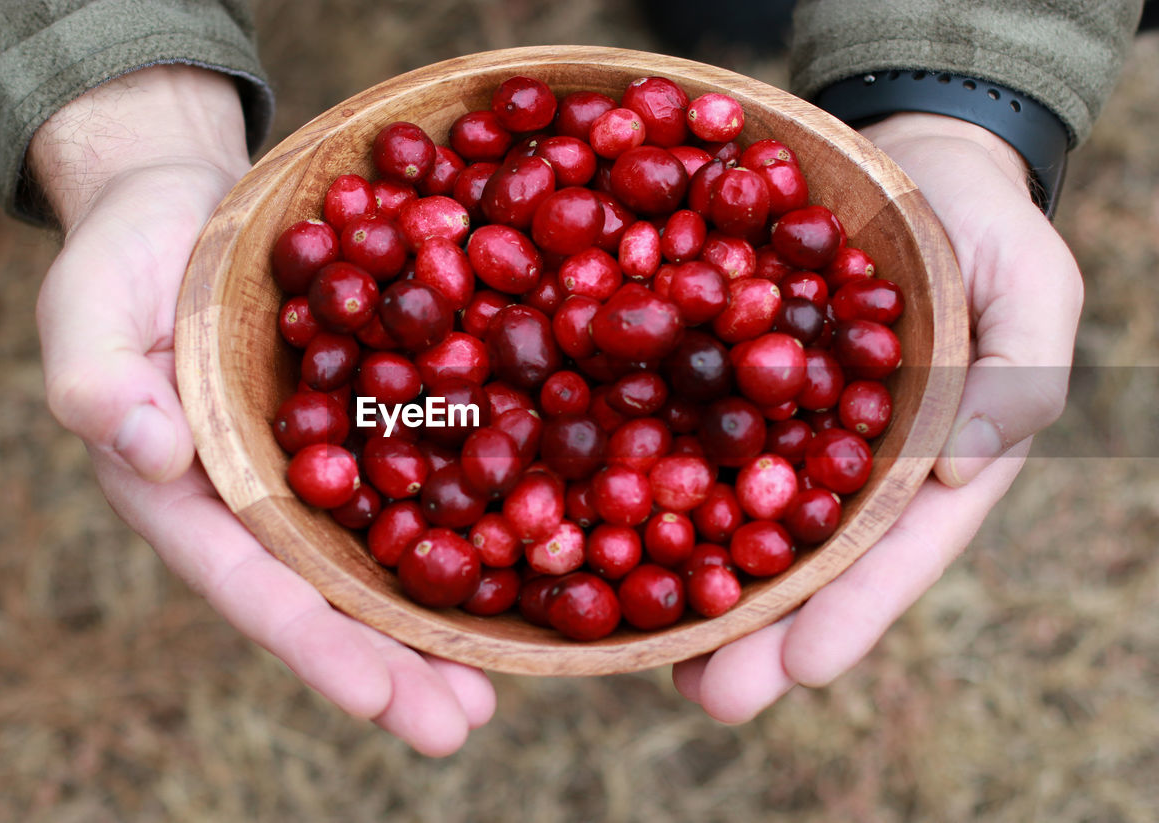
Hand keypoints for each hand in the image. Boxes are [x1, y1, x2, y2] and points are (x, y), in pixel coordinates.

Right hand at [30, 65, 493, 754]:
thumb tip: (150, 455)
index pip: (251, 582)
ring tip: (497, 689)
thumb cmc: (121, 256)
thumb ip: (96, 380)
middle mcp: (256, 501)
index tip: (378, 698)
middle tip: (462, 726)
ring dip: (437, 625)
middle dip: (392, 667)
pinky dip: (464, 523)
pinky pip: (414, 480)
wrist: (183, 205)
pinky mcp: (362, 425)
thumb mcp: (86, 304)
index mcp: (185, 493)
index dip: (314, 642)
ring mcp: (314, 468)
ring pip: (379, 558)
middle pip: (329, 596)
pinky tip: (520, 563)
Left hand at [673, 113, 1082, 720]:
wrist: (906, 160)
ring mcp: (784, 424)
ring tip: (644, 653)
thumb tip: (963, 467)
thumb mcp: (1029, 287)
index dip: (852, 610)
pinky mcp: (729, 381)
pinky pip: (686, 431)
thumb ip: (1017, 372)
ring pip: (735, 515)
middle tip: (707, 697)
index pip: (893, 549)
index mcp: (930, 456)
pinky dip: (649, 479)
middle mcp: (847, 459)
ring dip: (691, 583)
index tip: (804, 669)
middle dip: (756, 633)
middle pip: (803, 559)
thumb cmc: (985, 223)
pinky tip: (606, 530)